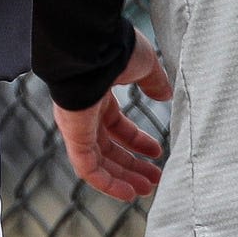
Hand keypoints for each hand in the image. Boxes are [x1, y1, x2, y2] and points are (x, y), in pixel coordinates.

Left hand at [53, 37, 173, 200]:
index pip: (116, 126)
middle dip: (131, 165)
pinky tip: (127, 194)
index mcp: (98, 95)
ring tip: (145, 191)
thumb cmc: (115, 48)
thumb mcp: (144, 66)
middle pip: (107, 147)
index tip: (158, 152)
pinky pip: (86, 167)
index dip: (137, 141)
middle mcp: (84, 112)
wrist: (91, 43)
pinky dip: (105, 183)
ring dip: (122, 178)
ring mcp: (76, 124)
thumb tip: (165, 96)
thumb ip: (154, 83)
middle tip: (154, 180)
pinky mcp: (72, 135)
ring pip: (98, 162)